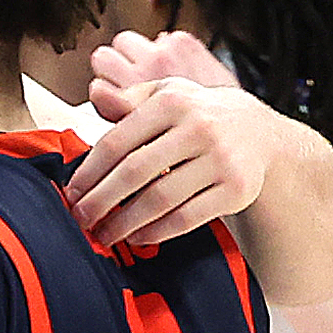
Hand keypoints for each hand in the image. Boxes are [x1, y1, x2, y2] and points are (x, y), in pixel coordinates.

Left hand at [72, 41, 301, 254]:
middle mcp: (199, 128)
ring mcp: (221, 160)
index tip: (71, 193)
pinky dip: (157, 232)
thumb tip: (96, 95)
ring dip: (124, 223)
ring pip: (160, 200)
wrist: (261, 134)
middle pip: (135, 173)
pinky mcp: (236, 190)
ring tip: (104, 234)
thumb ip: (130, 99)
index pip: (118, 141)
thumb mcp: (168, 95)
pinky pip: (187, 218)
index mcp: (173, 103)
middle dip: (100, 201)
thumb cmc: (200, 116)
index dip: (89, 172)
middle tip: (81, 219)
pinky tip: (137, 237)